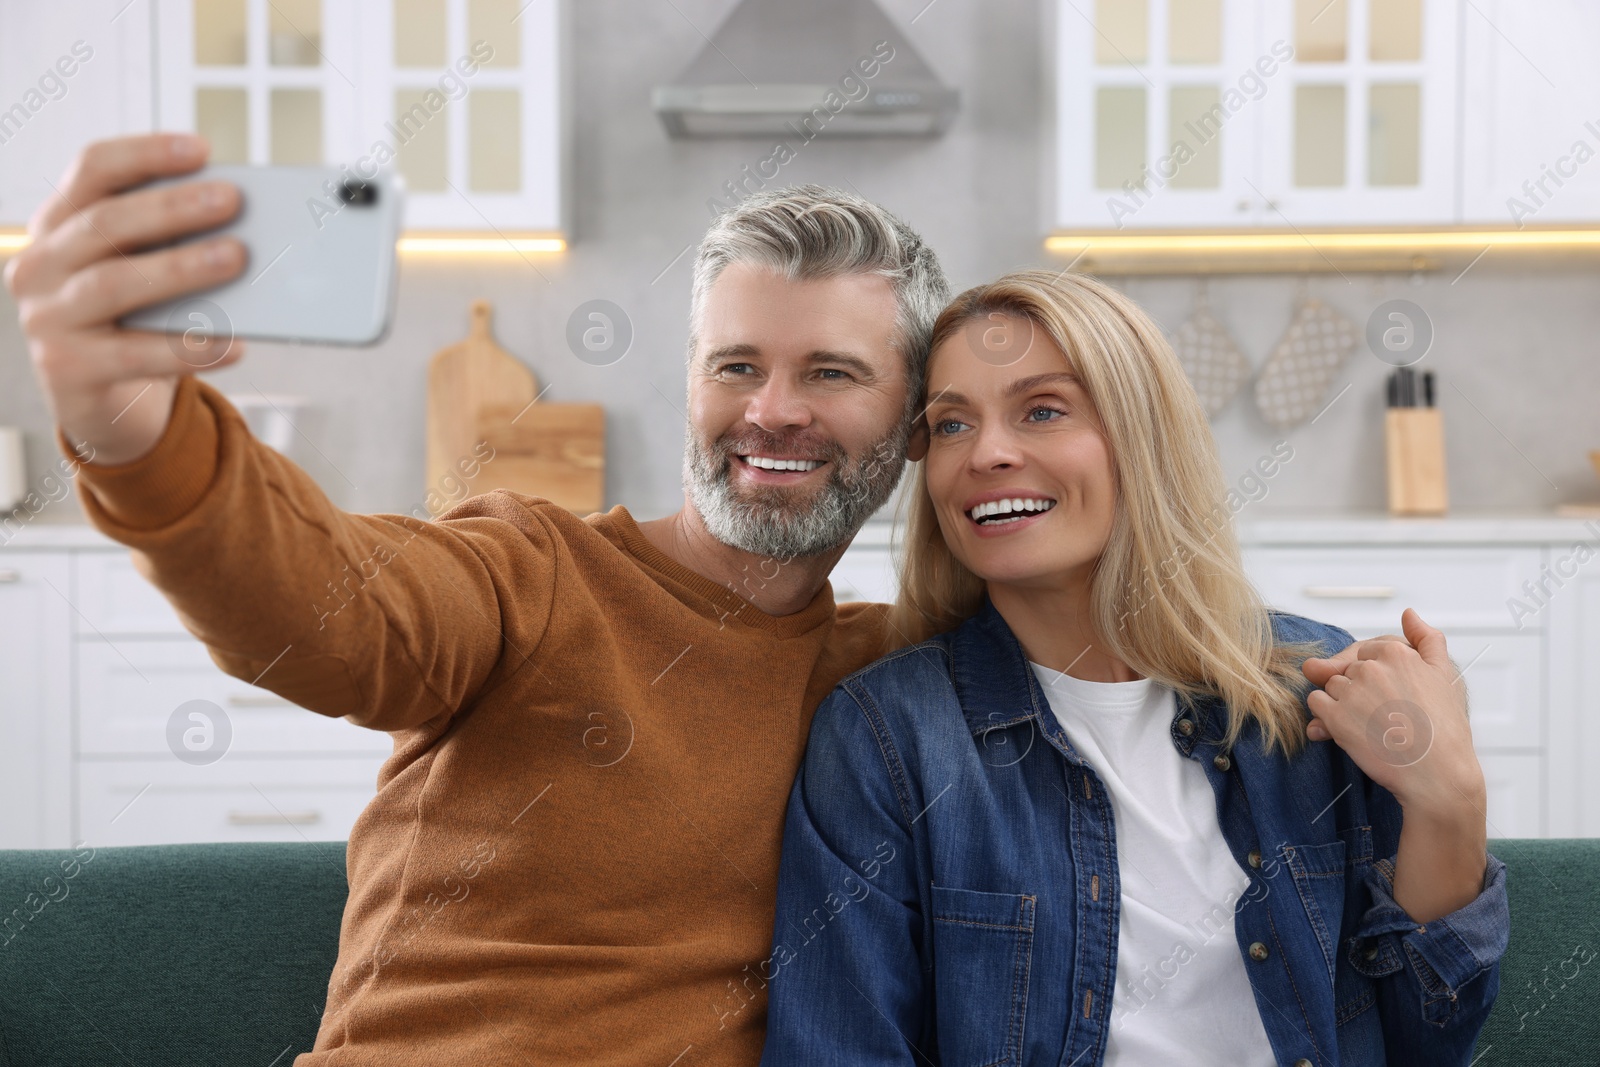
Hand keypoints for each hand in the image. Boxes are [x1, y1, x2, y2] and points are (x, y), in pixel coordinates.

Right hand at [4, 133, 247, 465]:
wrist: (104, 399)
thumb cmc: (133, 319)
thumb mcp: (141, 268)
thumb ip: (169, 242)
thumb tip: (242, 222)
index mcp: (58, 223)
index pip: (92, 170)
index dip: (144, 154)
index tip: (201, 149)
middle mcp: (41, 264)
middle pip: (105, 224)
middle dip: (171, 208)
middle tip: (230, 200)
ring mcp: (46, 317)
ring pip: (114, 283)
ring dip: (180, 268)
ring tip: (236, 258)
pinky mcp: (67, 368)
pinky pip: (135, 354)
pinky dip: (189, 348)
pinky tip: (233, 343)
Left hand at [1300, 608, 1486, 815]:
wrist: (1438, 775)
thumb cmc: (1444, 729)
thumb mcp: (1445, 675)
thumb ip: (1427, 640)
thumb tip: (1409, 613)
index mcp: (1396, 652)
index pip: (1365, 653)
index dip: (1373, 677)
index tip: (1389, 698)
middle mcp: (1370, 667)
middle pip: (1345, 670)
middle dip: (1356, 690)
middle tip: (1382, 717)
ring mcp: (1351, 691)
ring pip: (1329, 686)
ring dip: (1340, 704)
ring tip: (1370, 726)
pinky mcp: (1335, 717)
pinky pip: (1316, 704)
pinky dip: (1324, 716)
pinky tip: (1349, 731)